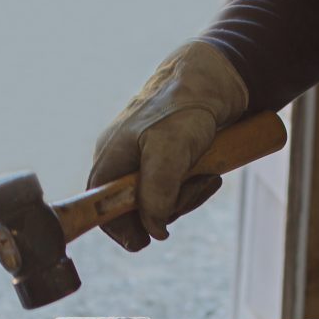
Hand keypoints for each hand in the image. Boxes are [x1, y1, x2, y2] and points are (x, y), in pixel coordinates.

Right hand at [89, 41, 247, 250]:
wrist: (216, 78)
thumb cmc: (186, 106)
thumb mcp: (170, 150)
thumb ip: (157, 191)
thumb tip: (153, 230)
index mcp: (110, 158)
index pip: (101, 209)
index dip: (119, 228)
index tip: (144, 240)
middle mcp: (122, 163)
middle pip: (135, 211)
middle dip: (167, 209)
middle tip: (193, 190)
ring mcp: (144, 163)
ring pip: (160, 204)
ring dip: (187, 198)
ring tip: (207, 176)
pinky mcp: (166, 162)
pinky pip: (177, 191)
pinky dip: (194, 188)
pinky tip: (209, 175)